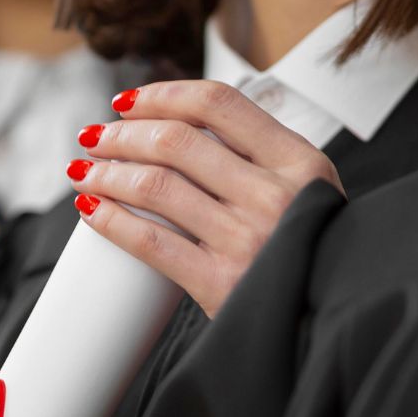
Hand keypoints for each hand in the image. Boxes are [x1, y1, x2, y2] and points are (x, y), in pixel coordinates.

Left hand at [68, 81, 342, 317]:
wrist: (333, 322)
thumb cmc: (315, 256)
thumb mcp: (311, 195)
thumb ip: (265, 162)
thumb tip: (188, 127)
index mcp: (299, 163)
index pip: (219, 104)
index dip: (163, 95)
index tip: (129, 103)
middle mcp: (274, 195)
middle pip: (176, 141)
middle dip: (122, 134)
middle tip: (95, 137)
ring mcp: (247, 240)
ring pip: (155, 186)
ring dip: (106, 172)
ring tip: (84, 170)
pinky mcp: (221, 284)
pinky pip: (151, 242)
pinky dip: (111, 220)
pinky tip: (90, 209)